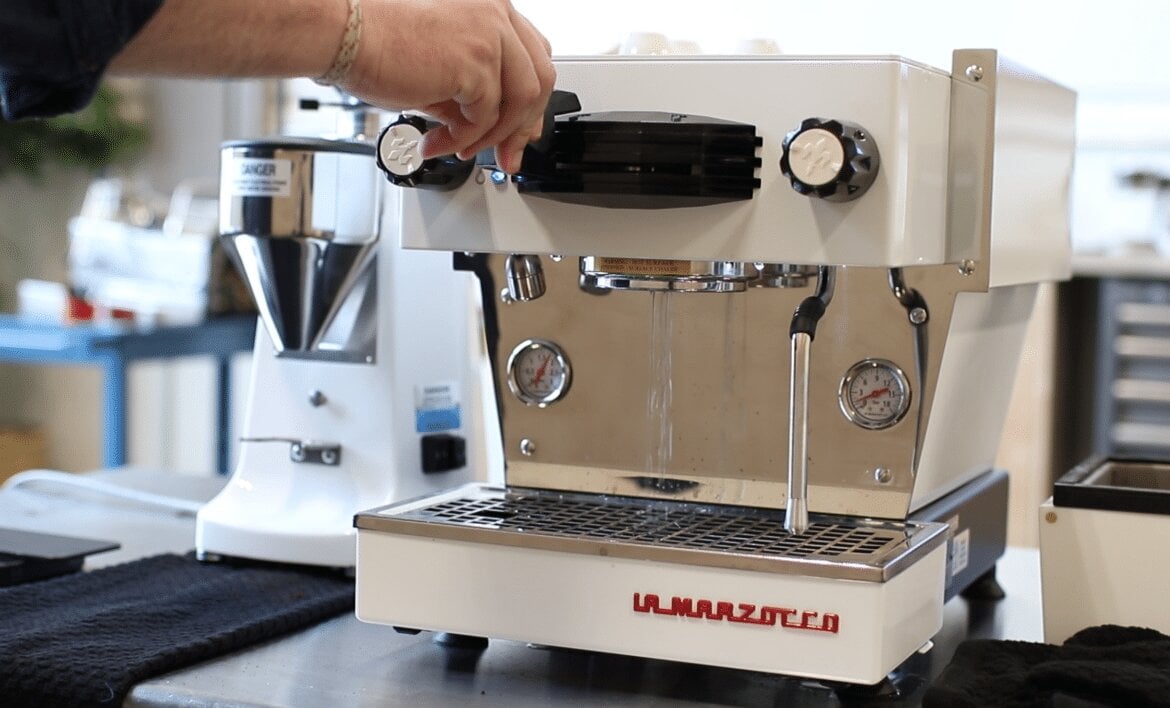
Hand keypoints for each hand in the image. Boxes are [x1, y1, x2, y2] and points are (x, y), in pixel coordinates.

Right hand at [340, 0, 554, 173]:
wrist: (347, 38)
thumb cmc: (382, 47)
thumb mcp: (447, 71)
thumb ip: (479, 94)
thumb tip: (502, 130)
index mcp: (492, 9)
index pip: (534, 58)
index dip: (531, 103)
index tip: (521, 133)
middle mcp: (496, 14)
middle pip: (539, 81)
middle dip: (521, 129)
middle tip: (506, 158)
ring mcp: (490, 35)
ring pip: (520, 103)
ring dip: (491, 137)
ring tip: (462, 148)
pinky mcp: (477, 62)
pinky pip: (485, 117)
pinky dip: (463, 138)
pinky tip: (438, 141)